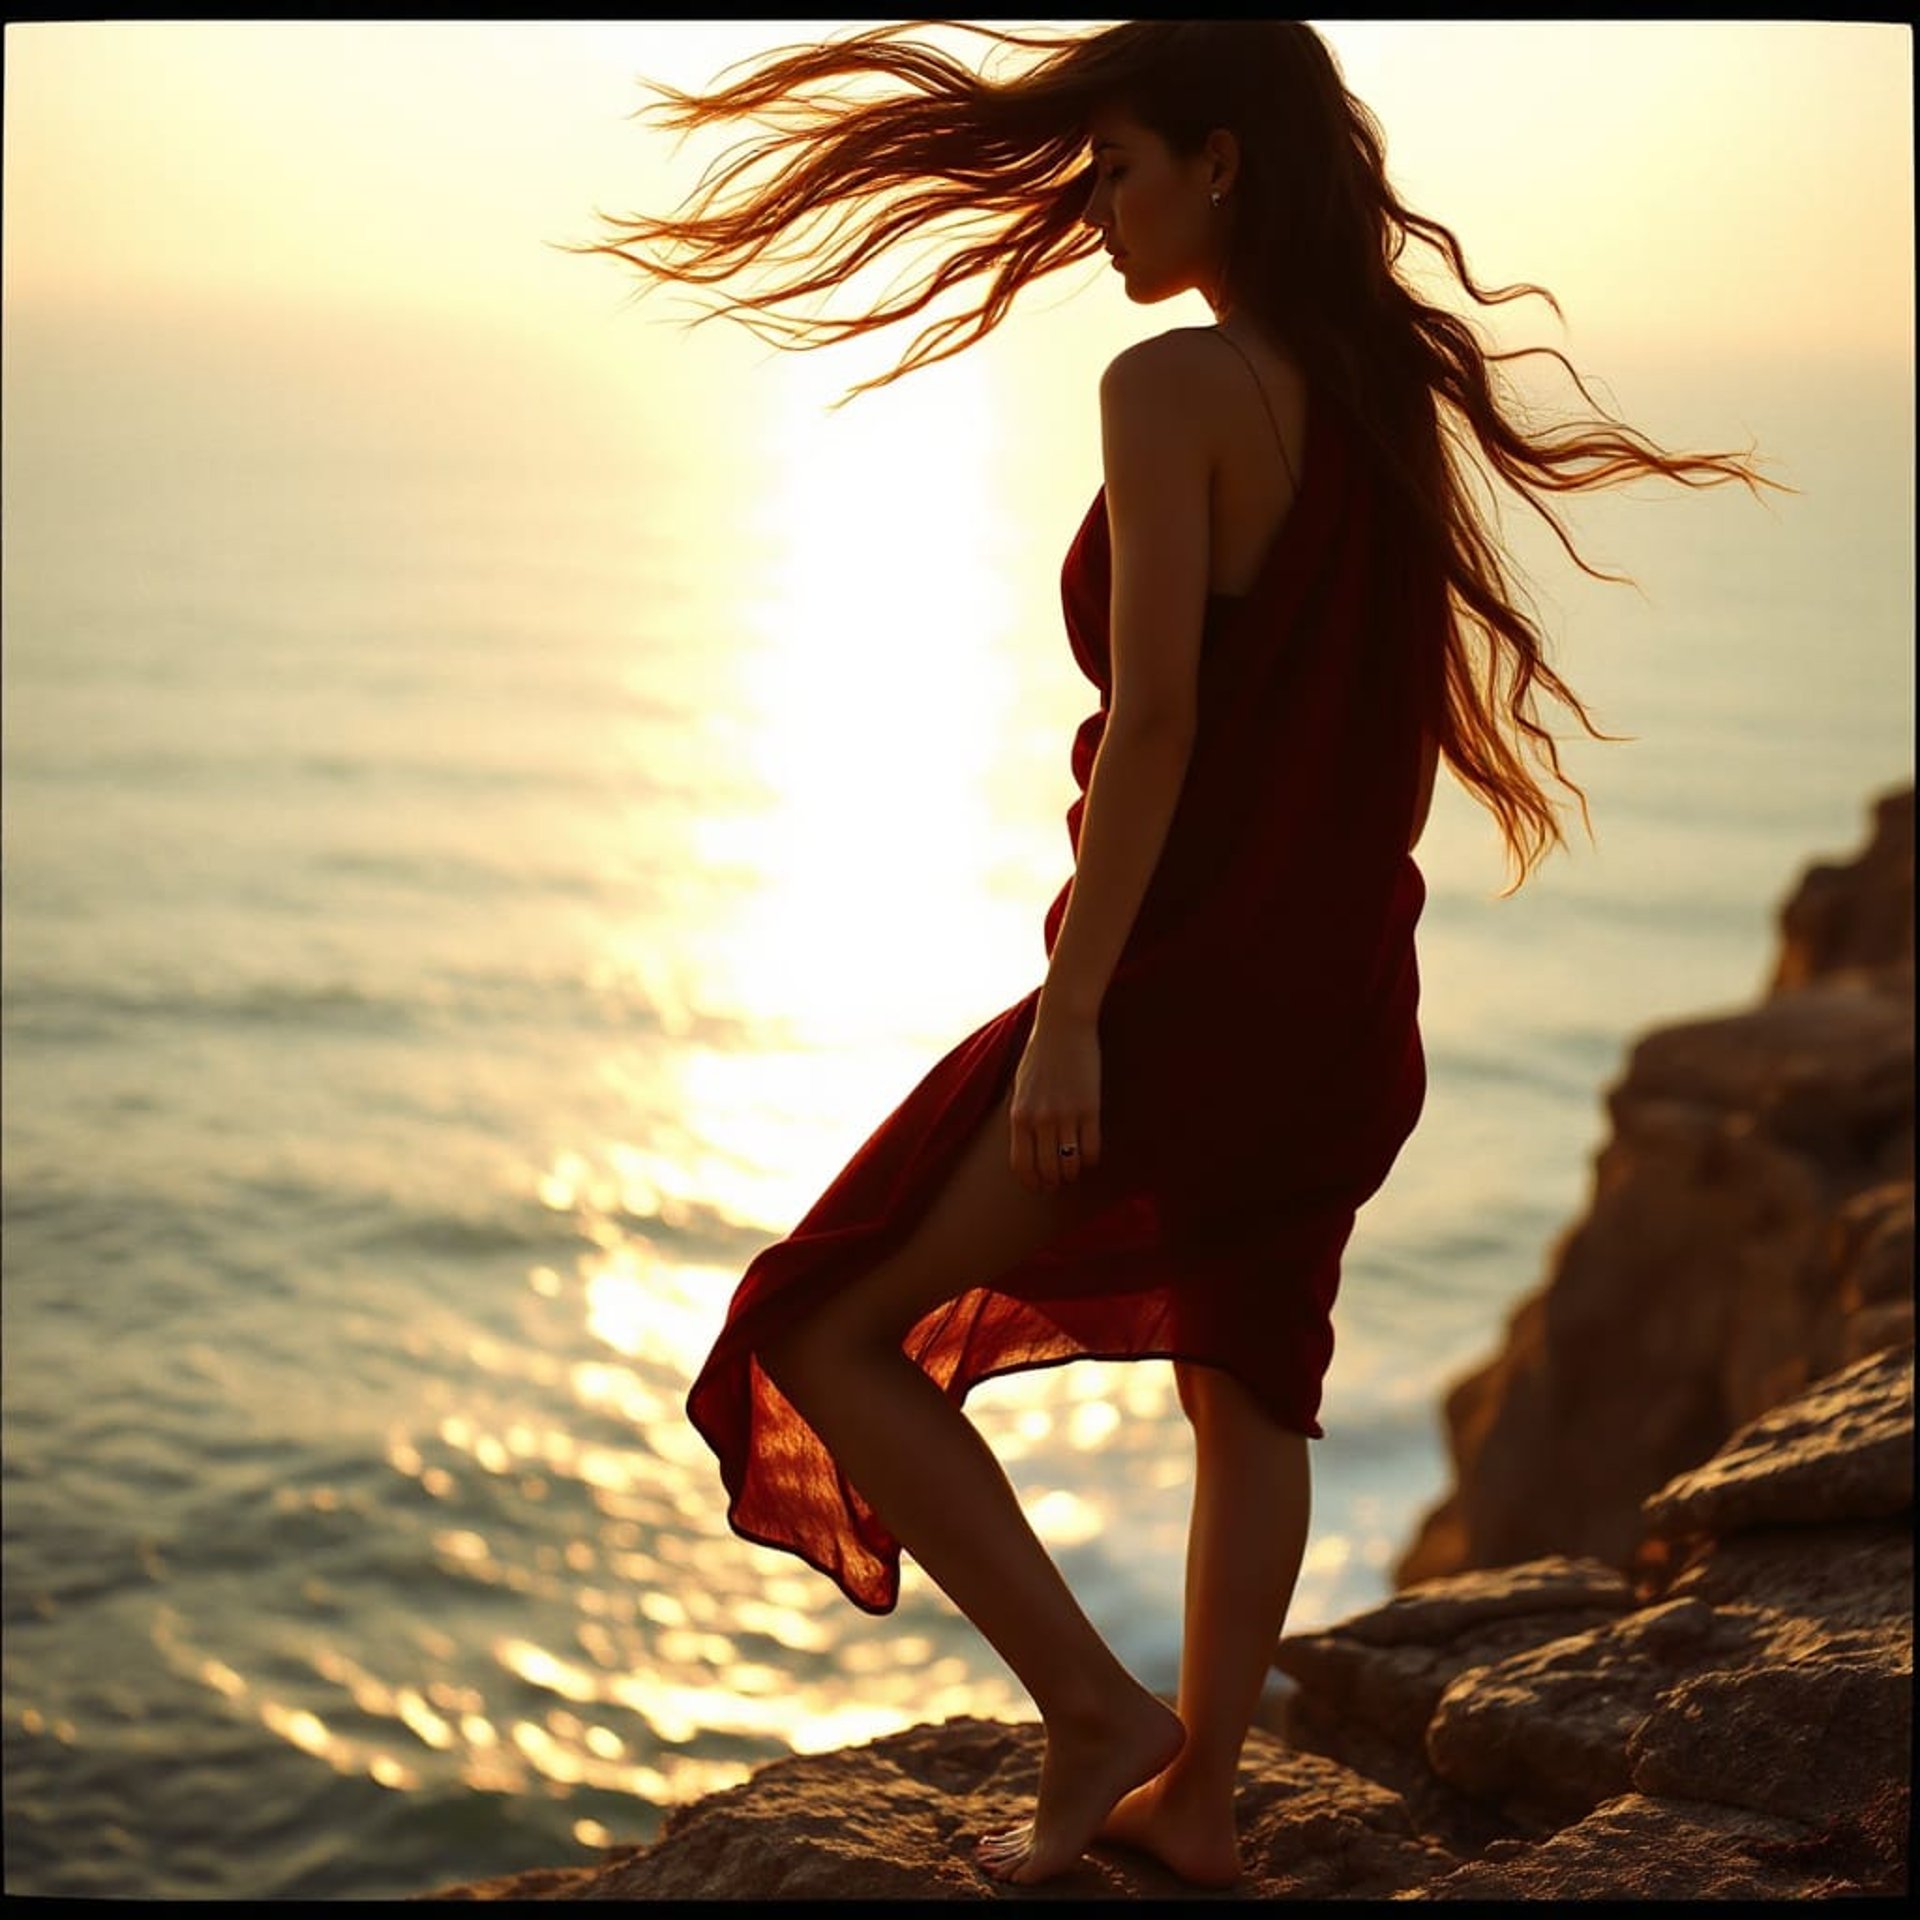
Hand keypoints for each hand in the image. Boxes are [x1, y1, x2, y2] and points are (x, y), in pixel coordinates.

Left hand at [1009, 1009, 1101, 1193]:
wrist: (1064, 1025)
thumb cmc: (1040, 1053)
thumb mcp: (1020, 1086)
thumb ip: (1022, 1115)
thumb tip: (1027, 1143)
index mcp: (1019, 1115)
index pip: (1022, 1164)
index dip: (1031, 1182)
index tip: (1039, 1186)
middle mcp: (1040, 1120)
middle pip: (1047, 1169)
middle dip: (1053, 1182)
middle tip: (1059, 1182)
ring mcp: (1066, 1115)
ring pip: (1070, 1163)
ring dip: (1072, 1173)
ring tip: (1074, 1171)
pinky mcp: (1090, 1108)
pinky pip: (1092, 1148)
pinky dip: (1091, 1159)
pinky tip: (1090, 1156)